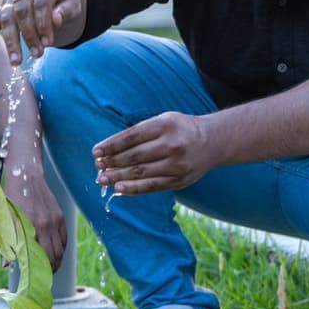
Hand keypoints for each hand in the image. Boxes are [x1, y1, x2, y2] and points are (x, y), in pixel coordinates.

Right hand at [0, 0, 82, 64]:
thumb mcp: (73, 2)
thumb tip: (56, 20)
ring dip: (11, 40)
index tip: (48, 43)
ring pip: (6, 16)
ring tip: (16, 61)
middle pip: (21, 10)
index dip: (43, 24)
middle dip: (29, 34)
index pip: (41, 3)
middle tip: (37, 54)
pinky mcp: (4, 4)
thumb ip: (66, 10)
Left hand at [5, 156, 67, 270]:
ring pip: (61, 249)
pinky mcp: (60, 216)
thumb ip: (7, 242)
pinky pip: (65, 238)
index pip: (41, 257)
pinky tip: (56, 253)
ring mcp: (55, 220)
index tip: (36, 277)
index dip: (41, 270)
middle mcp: (46, 225)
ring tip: (50, 268)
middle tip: (44, 276)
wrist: (26, 176)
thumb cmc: (11, 198)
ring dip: (57, 261)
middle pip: (54, 255)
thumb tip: (6, 264)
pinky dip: (62, 249)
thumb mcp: (5, 219)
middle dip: (50, 269)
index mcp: (31, 227)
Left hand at [94, 112, 215, 195]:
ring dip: (119, 177)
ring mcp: (178, 164)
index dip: (111, 145)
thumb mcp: (163, 120)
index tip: (96, 152)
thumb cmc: (180, 129)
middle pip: (135, 156)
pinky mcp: (180, 180)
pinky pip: (153, 186)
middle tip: (97, 167)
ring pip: (142, 173)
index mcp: (165, 125)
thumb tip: (110, 150)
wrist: (212, 142)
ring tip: (103, 179)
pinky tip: (119, 189)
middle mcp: (173, 144)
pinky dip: (134, 189)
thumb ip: (140, 132)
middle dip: (113, 163)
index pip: (131, 136)